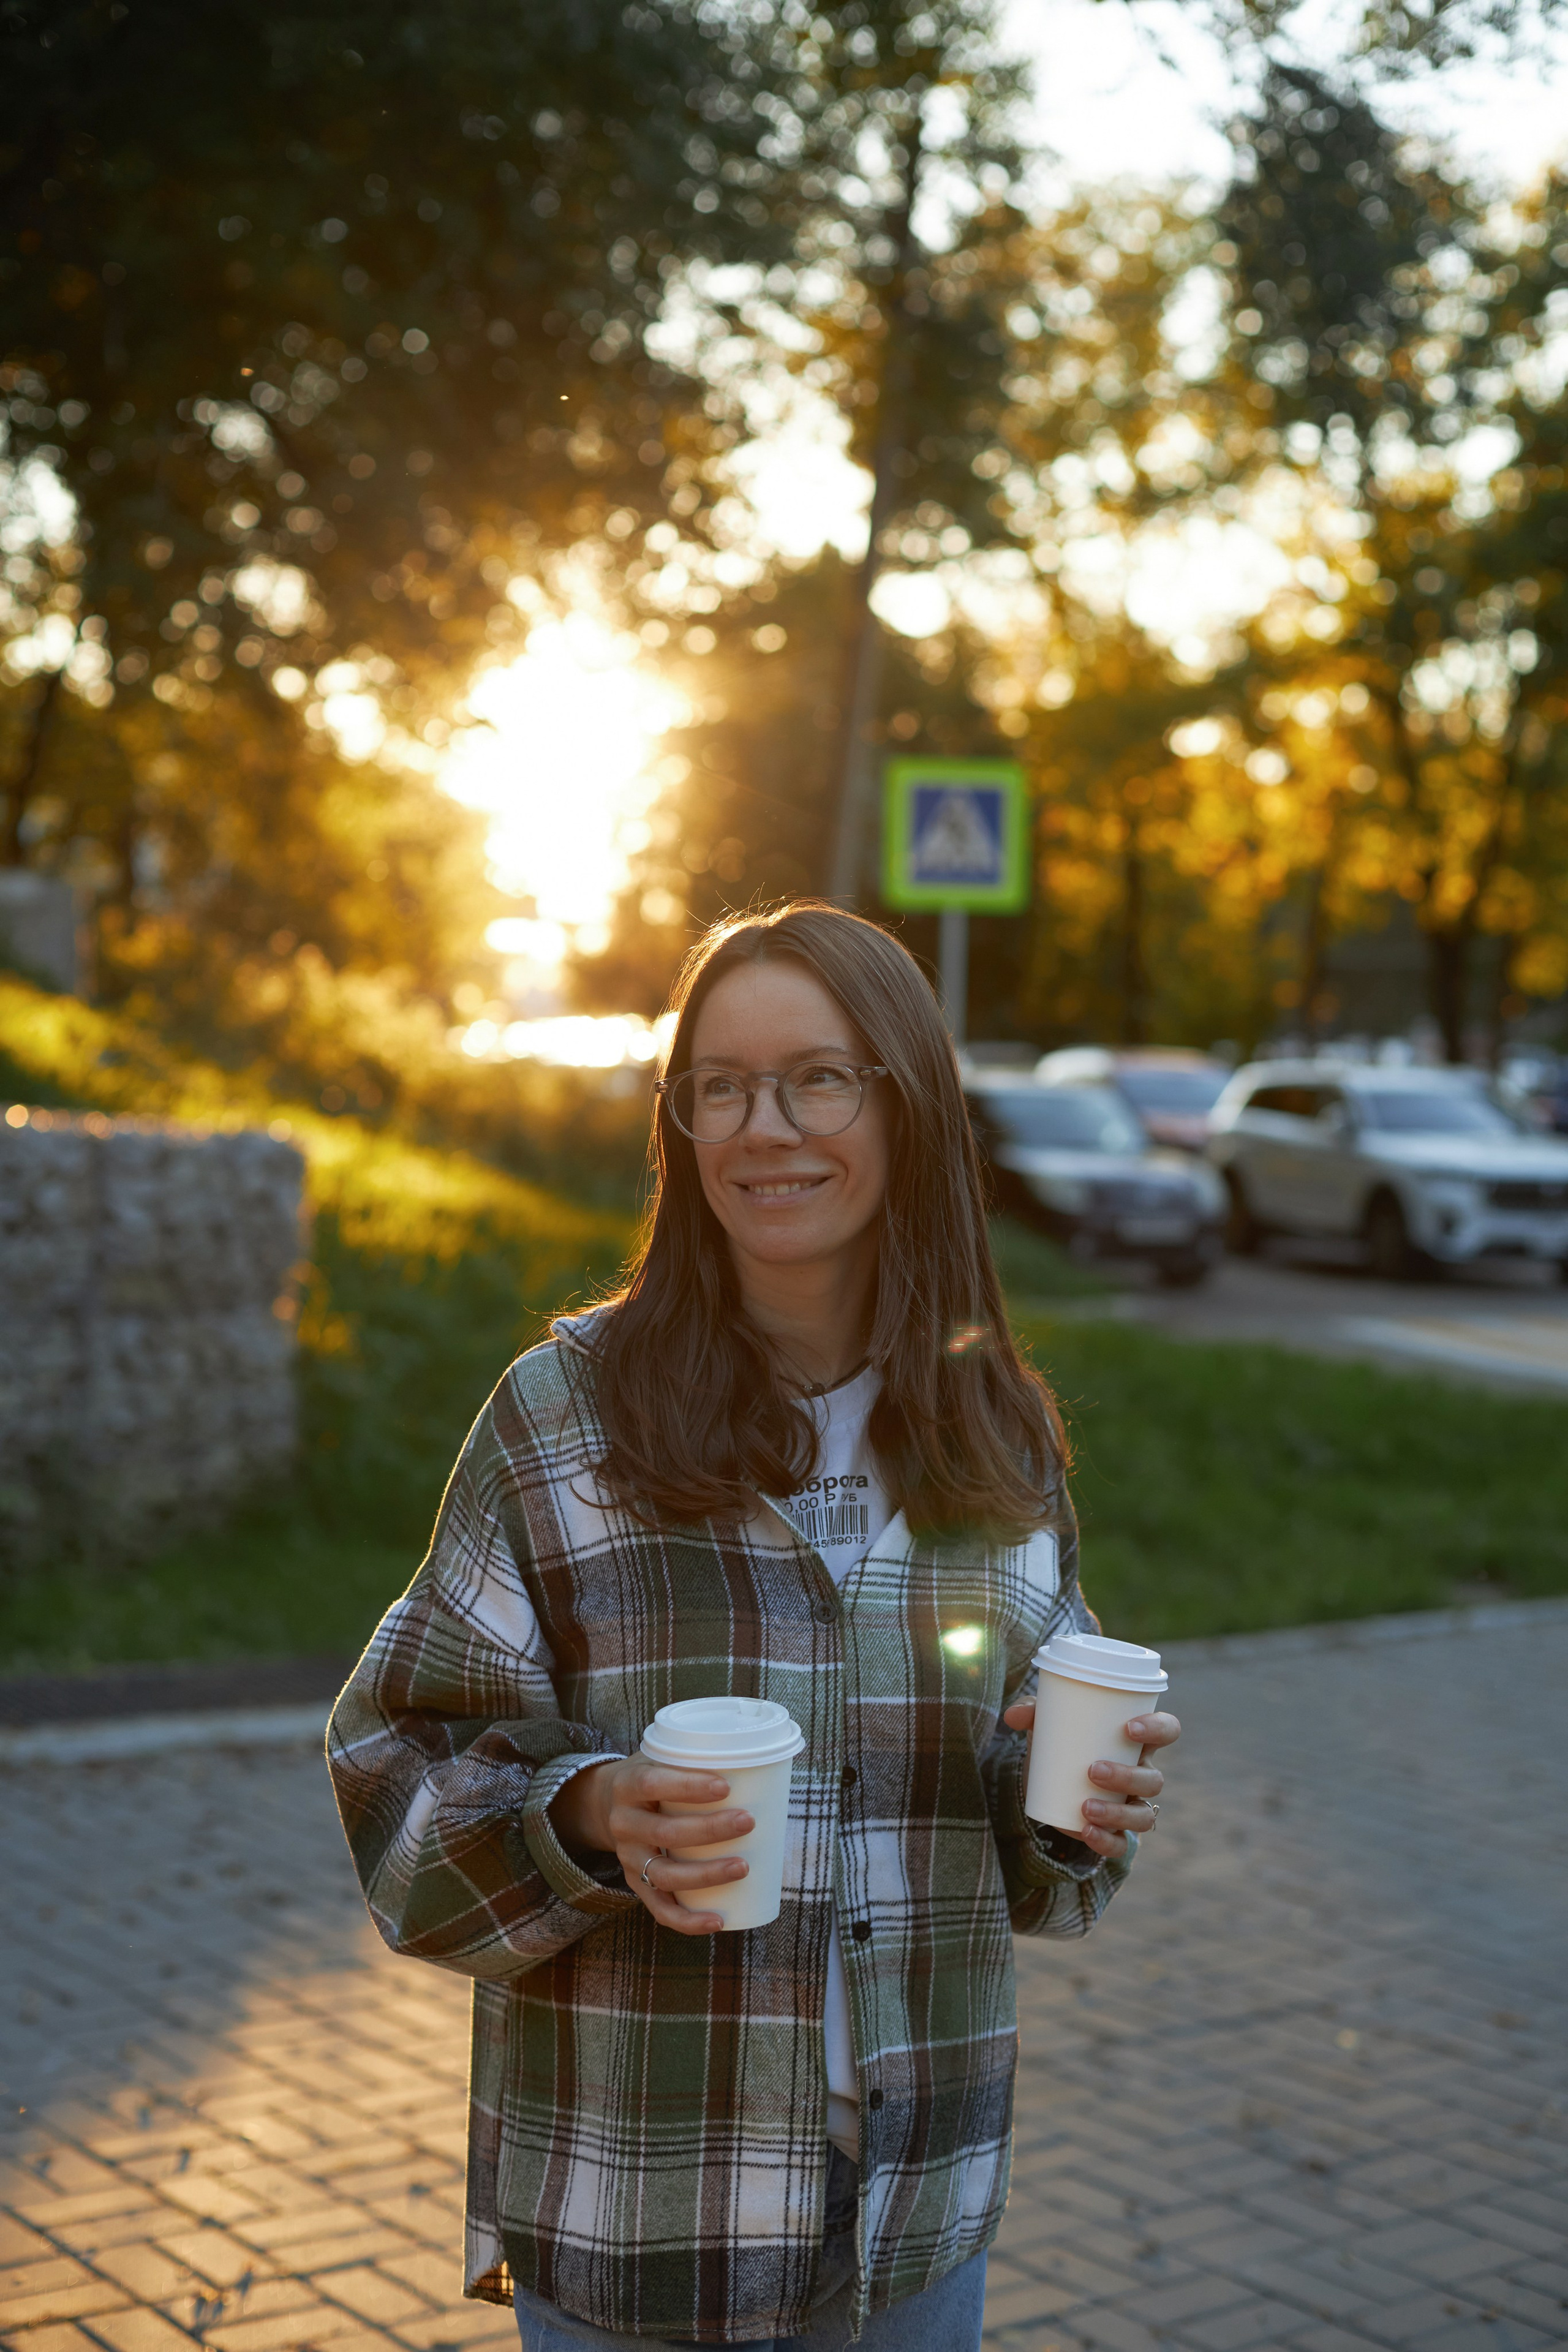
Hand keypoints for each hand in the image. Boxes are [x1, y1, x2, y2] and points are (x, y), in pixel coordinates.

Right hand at [549, 1755, 752, 1934]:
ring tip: (744, 1867)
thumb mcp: (661, 1758)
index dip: (687, 1786)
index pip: (653, 1784)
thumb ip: (692, 1759)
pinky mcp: (636, 1884)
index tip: (726, 1787)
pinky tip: (719, 1920)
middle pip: (664, 1832)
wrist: (609, 1804)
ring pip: (665, 1875)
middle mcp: (623, 1823)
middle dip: (710, 1830)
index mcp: (628, 1785)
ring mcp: (628, 1858)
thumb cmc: (655, 1778)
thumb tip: (757, 1762)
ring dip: (707, 1874)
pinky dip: (689, 1920)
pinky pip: (660, 1909)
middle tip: (748, 1821)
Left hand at [1001, 1702, 1180, 1860]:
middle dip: (1127, 1777)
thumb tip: (1014, 1715)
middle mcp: (1141, 1774)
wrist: (1047, 1778)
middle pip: (1154, 1780)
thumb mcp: (1047, 1722)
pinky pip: (1121, 1845)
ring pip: (1143, 1816)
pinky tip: (1085, 1832)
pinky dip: (1106, 1841)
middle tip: (1092, 1771)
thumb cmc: (1060, 1739)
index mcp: (1136, 1741)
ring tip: (1086, 1808)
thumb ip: (1032, 1712)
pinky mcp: (1112, 1832)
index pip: (1168, 1730)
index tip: (1129, 1728)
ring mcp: (1129, 1806)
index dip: (1158, 1728)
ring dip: (1118, 1814)